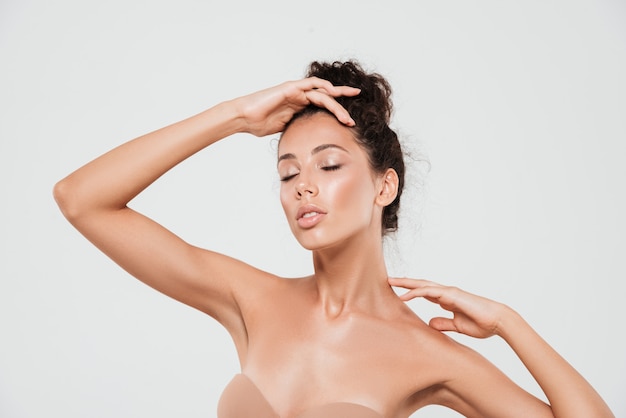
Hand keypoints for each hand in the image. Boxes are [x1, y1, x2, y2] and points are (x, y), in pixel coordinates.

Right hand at [232, 77, 359, 136]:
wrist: (244, 117)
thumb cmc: (259, 124)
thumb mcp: (285, 130)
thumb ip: (298, 131)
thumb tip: (309, 145)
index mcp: (299, 106)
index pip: (323, 106)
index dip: (337, 111)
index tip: (350, 121)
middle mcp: (299, 96)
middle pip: (327, 97)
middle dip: (343, 103)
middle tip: (357, 111)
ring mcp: (295, 91)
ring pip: (322, 93)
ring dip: (337, 102)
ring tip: (347, 116)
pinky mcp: (290, 88)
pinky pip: (311, 84)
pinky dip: (323, 87)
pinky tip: (333, 93)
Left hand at [388, 277, 510, 338]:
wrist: (498, 322)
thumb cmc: (482, 324)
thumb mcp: (457, 326)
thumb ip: (444, 324)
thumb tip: (429, 323)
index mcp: (447, 300)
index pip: (425, 292)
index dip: (411, 291)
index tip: (398, 291)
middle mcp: (446, 293)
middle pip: (420, 285)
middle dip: (405, 282)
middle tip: (388, 280)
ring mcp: (449, 292)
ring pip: (423, 284)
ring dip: (406, 283)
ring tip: (391, 282)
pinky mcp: (452, 295)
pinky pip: (430, 291)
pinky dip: (416, 291)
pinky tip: (404, 294)